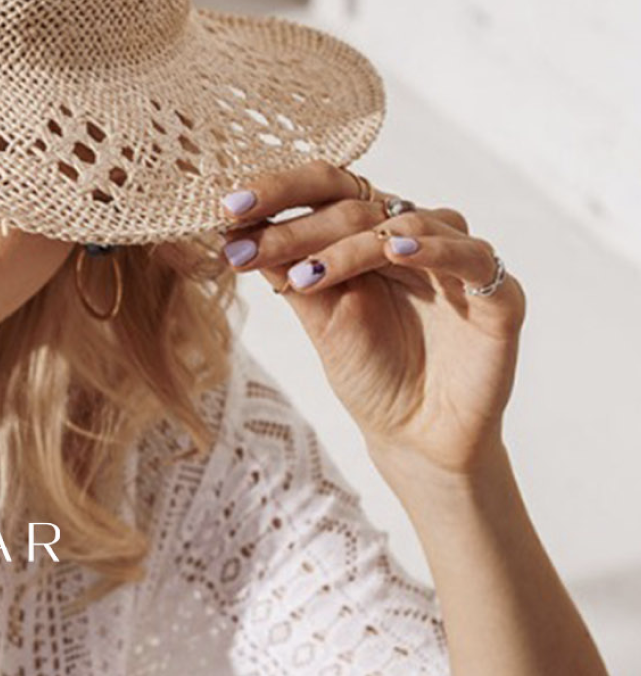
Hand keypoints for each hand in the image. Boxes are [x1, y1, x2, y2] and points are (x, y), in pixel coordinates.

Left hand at [217, 159, 526, 478]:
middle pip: (358, 203)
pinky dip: (430, 249)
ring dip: (348, 245)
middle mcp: (416, 235)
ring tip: (305, 273)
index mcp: (372, 234)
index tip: (226, 207)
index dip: (279, 191)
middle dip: (295, 225)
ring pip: (404, 224)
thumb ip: (292, 272)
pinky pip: (467, 256)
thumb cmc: (370, 373)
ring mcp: (458, 260)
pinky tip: (393, 252)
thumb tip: (239, 228)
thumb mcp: (319, 319)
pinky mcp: (498, 293)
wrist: (415, 436)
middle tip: (245, 241)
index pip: (327, 190)